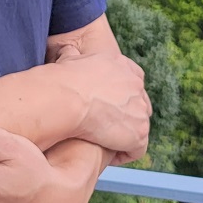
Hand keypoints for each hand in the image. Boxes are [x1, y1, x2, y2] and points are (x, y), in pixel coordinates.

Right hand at [49, 41, 150, 164]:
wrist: (68, 98)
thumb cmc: (63, 80)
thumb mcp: (72, 58)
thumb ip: (77, 57)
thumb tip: (66, 48)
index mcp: (122, 65)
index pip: (133, 81)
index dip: (122, 96)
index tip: (107, 107)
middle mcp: (136, 84)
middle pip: (139, 105)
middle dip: (126, 117)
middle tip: (105, 127)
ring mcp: (140, 109)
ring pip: (138, 127)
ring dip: (123, 135)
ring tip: (103, 143)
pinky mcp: (139, 132)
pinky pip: (137, 149)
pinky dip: (123, 153)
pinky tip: (106, 153)